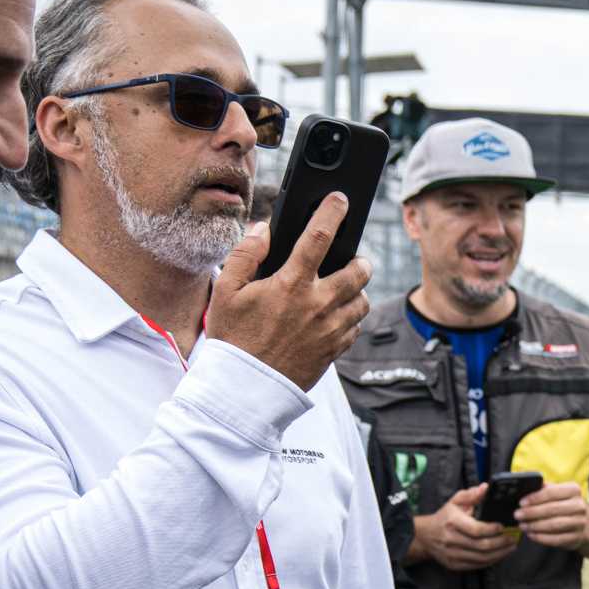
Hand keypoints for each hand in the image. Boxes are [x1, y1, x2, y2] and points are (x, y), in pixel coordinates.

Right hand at [203, 199, 372, 390]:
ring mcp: (330, 330)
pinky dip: (351, 318)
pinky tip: (335, 317)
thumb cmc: (233, 339)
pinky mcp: (335, 351)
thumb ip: (245, 254)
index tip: (340, 200)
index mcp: (291, 285)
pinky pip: (356, 328)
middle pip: (358, 271)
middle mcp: (318, 305)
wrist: (245, 388)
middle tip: (352, 258)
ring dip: (357, 291)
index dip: (332, 212)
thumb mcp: (226, 292)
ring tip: (344, 289)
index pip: (319, 237)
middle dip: (360, 260)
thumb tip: (264, 229)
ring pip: (362, 301)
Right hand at [412, 483, 517, 572]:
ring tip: (510, 547)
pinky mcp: (454, 564)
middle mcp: (451, 539)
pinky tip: (499, 555)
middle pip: (481, 546)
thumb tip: (486, 488)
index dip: (493, 530)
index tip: (504, 526)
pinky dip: (490, 561)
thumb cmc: (444, 517)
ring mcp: (452, 554)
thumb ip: (472, 495)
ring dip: (499, 554)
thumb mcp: (455, 501)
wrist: (425, 536)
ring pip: (481, 558)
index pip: (476, 529)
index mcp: (452, 522)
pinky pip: (476, 565)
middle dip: (501, 543)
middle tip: (513, 539)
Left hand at [513, 481, 588, 551]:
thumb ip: (545, 489)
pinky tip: (531, 534)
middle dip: (531, 513)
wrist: (585, 522)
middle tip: (518, 515)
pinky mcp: (576, 537)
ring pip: (553, 525)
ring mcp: (579, 523)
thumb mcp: (559, 492)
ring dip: (535, 526)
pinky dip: (541, 538)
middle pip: (551, 509)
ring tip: (523, 525)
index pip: (551, 492)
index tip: (521, 503)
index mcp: (573, 490)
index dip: (535, 498)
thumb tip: (527, 487)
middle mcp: (579, 506)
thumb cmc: (565, 504)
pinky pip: (556, 539)